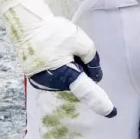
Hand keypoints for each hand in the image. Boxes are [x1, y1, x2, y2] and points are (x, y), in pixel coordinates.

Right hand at [0, 0, 116, 117]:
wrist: (26, 25)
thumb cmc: (54, 32)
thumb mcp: (81, 41)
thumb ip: (92, 59)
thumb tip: (94, 74)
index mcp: (66, 76)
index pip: (88, 92)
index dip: (101, 102)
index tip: (112, 113)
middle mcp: (53, 84)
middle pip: (77, 81)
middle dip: (82, 69)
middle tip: (75, 50)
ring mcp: (42, 82)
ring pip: (67, 78)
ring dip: (71, 67)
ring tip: (61, 48)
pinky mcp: (36, 77)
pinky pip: (56, 75)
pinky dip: (61, 67)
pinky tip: (55, 51)